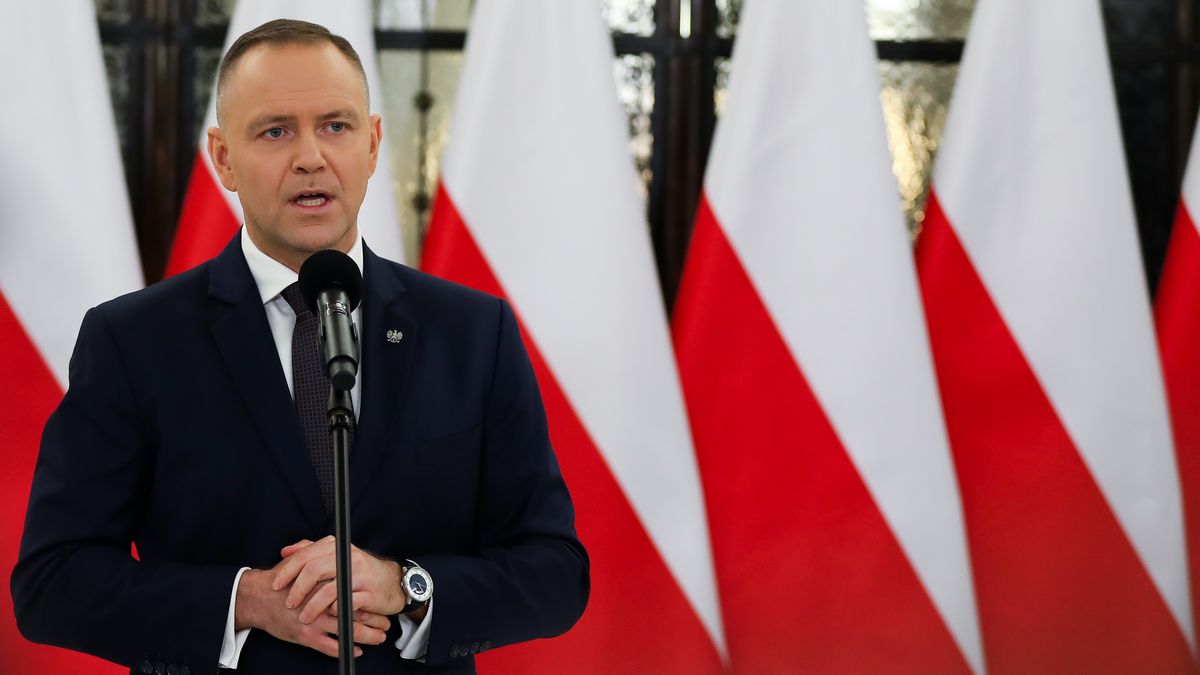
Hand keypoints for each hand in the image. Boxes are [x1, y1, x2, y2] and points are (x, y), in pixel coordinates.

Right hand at [235, 560, 391, 658]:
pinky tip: (357, 650)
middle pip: (357, 612)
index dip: (372, 601)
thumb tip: (338, 546)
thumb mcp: (302, 561)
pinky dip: (346, 649)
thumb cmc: (282, 580)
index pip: (356, 593)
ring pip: (348, 631)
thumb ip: (321, 555)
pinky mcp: (306, 635)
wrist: (258, 598)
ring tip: (379, 638)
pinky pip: (330, 646)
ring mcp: (315, 620)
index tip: (383, 604)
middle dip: (375, 620)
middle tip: (387, 625)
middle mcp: (323, 602)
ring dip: (367, 636)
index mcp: (326, 584)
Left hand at [273, 536, 407, 624]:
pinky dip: (334, 610)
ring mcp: (360, 576)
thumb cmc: (361, 571)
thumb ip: (311, 551)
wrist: (393, 582)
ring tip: (303, 617)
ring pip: (328, 589)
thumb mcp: (337, 557)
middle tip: (288, 602)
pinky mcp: (370, 594)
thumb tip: (286, 551)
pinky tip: (328, 615)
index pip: (307, 555)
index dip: (288, 570)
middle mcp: (349, 558)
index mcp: (338, 548)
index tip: (276, 584)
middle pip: (314, 570)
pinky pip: (346, 603)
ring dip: (312, 606)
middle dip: (297, 589)